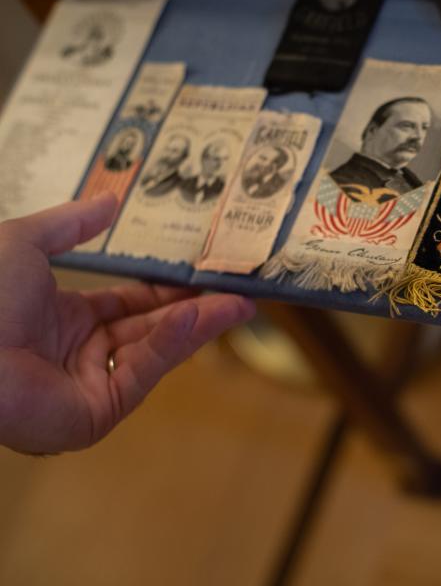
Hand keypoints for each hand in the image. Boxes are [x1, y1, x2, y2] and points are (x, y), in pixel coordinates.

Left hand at [0, 194, 255, 453]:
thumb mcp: (26, 241)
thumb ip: (72, 222)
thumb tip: (111, 199)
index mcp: (62, 319)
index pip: (128, 307)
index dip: (166, 291)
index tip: (203, 277)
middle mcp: (79, 354)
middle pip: (150, 330)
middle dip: (197, 310)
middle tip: (240, 293)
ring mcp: (89, 386)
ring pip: (155, 352)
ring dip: (198, 326)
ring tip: (239, 304)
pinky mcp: (97, 414)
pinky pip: (143, 372)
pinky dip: (173, 345)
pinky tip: (198, 317)